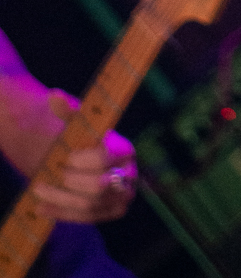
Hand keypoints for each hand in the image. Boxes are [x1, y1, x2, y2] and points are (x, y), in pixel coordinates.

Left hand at [30, 95, 136, 223]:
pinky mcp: (111, 212)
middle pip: (100, 187)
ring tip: (38, 190)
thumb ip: (67, 111)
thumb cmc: (80, 139)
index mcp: (125, 150)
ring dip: (61, 200)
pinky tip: (42, 208)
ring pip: (91, 206)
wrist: (84, 161)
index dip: (83, 161)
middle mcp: (129, 175)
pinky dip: (62, 214)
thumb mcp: (76, 124)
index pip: (105, 159)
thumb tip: (54, 96)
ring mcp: (122, 197)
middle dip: (71, 184)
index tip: (66, 157)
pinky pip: (87, 219)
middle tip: (50, 176)